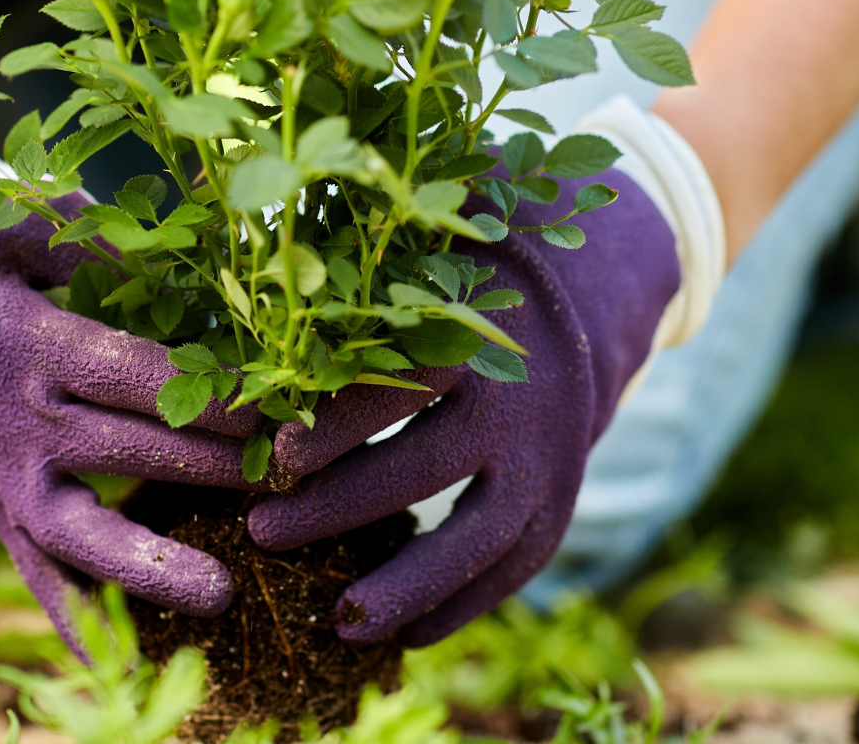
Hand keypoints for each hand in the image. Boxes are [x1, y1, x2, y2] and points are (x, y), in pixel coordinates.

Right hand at [0, 192, 262, 648]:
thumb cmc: (3, 255)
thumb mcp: (32, 221)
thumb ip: (102, 244)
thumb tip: (189, 269)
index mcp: (19, 338)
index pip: (121, 373)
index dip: (195, 396)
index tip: (269, 414)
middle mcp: (5, 415)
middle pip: (115, 451)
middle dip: (205, 469)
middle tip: (287, 479)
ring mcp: (0, 475)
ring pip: (73, 532)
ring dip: (146, 566)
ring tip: (222, 597)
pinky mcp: (0, 513)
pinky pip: (40, 577)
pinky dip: (80, 624)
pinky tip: (129, 672)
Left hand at [247, 167, 681, 645]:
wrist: (600, 289)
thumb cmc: (480, 256)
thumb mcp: (436, 227)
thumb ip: (364, 232)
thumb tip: (266, 222)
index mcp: (479, 325)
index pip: (398, 379)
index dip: (333, 420)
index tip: (270, 452)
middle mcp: (520, 398)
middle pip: (425, 464)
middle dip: (339, 505)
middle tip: (259, 531)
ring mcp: (550, 457)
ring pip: (481, 536)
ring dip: (408, 583)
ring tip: (335, 622)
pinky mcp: (562, 496)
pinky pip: (516, 566)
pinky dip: (464, 606)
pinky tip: (406, 636)